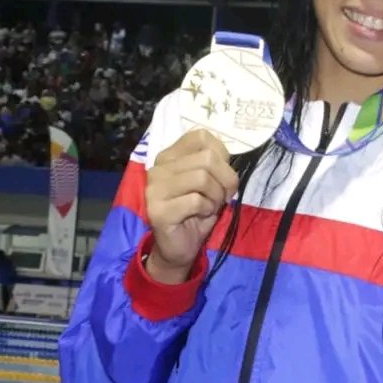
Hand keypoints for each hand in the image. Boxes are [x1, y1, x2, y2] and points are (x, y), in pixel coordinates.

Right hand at [144, 130, 238, 283]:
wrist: (179, 246)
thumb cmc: (197, 210)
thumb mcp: (210, 181)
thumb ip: (214, 163)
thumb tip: (227, 157)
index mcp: (169, 156)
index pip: (201, 136)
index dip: (221, 154)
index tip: (222, 173)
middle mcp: (158, 168)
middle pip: (207, 158)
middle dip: (226, 179)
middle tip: (223, 195)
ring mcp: (154, 189)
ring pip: (202, 178)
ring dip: (216, 195)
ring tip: (211, 205)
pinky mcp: (157, 210)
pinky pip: (196, 201)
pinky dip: (207, 209)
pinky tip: (201, 216)